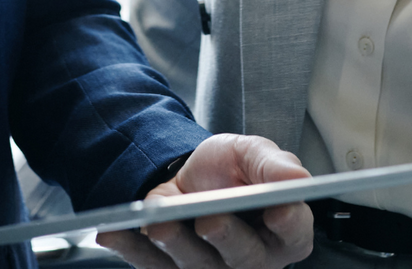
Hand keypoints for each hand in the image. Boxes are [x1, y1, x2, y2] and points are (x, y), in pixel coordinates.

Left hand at [97, 134, 313, 268]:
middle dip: (226, 237)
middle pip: (244, 258)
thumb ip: (273, 165)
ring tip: (159, 221)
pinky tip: (113, 231)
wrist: (188, 176)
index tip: (278, 209)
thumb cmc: (229, 171)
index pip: (294, 234)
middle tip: (211, 219)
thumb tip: (297, 178)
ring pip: (196, 265)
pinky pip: (151, 265)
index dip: (289, 224)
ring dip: (175, 243)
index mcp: (284, 232)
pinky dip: (131, 247)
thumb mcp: (252, 153)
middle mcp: (252, 260)